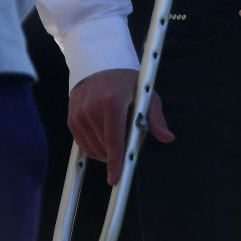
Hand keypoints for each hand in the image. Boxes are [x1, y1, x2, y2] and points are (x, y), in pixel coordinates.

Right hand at [67, 67, 173, 183]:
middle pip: (104, 147)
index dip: (115, 162)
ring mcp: (79, 113)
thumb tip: (168, 138)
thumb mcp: (146, 94)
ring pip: (92, 148)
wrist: (99, 62)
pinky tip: (104, 135)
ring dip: (105, 151)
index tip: (116, 178)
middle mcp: (92, 108)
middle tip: (128, 139)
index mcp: (112, 101)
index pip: (114, 140)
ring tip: (116, 133)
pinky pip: (82, 143)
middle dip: (117, 153)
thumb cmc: (126, 79)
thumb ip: (155, 118)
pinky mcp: (71, 117)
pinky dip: (94, 146)